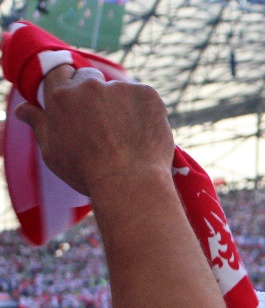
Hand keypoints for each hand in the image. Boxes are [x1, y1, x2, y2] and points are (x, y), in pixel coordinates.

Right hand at [15, 65, 173, 197]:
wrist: (129, 182)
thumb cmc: (88, 172)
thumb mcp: (52, 152)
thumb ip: (39, 124)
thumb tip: (21, 110)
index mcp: (61, 96)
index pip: (61, 73)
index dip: (71, 86)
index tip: (80, 102)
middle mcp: (89, 86)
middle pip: (91, 78)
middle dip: (96, 96)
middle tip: (106, 125)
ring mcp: (120, 88)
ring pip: (121, 91)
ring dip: (123, 106)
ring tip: (128, 137)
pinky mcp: (147, 94)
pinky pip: (146, 98)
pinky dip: (146, 112)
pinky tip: (144, 135)